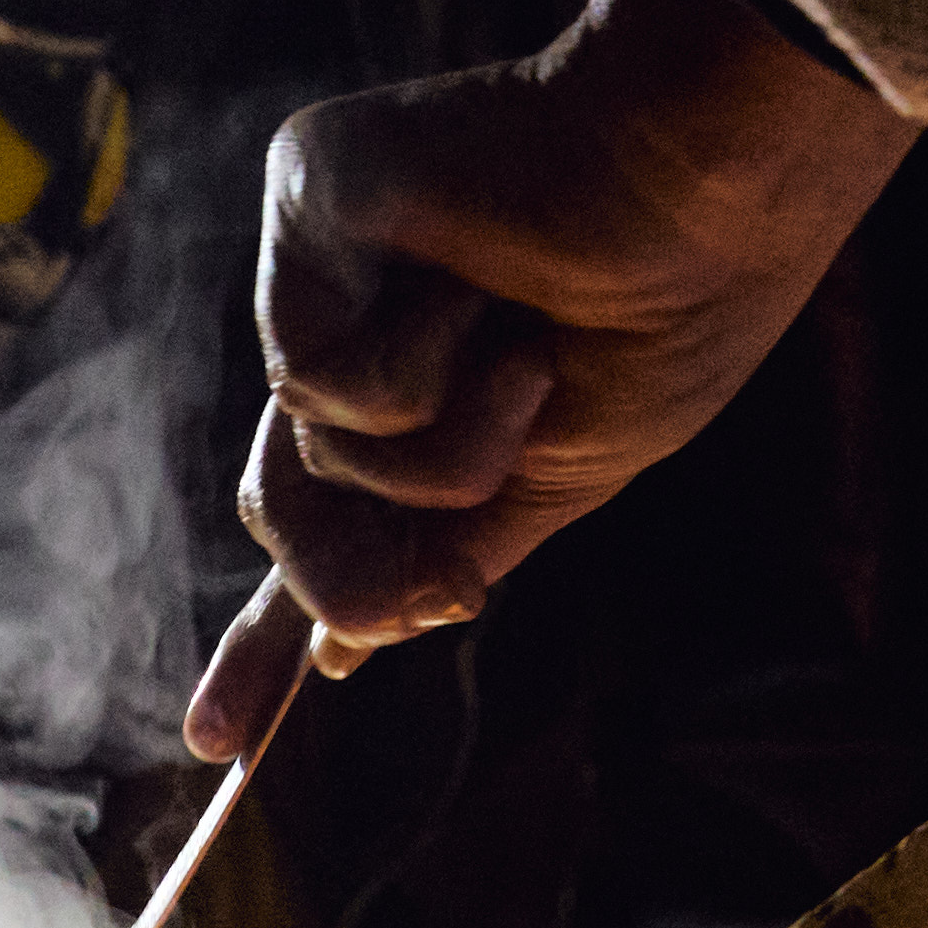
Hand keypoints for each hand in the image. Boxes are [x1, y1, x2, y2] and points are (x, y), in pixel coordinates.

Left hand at [192, 0, 913, 751]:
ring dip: (437, 463)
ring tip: (529, 368)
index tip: (217, 738)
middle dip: (364, 572)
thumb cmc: (671, 311)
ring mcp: (327, 267)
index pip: (323, 527)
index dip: (264, 638)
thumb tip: (344, 649)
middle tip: (460, 573)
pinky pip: (309, 378)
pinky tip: (477, 298)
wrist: (711, 189)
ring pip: (300, 469)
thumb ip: (440, 556)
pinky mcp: (304, 197)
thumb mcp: (556, 479)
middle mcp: (363, 331)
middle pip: (287, 516)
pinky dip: (410, 378)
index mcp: (426, 396)